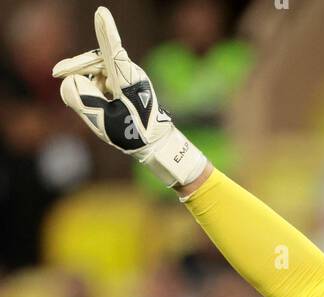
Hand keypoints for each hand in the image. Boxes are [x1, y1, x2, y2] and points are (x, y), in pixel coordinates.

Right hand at [52, 7, 205, 186]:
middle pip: (95, 59)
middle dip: (77, 68)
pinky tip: (104, 107)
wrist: (155, 144)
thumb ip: (81, 99)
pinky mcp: (127, 80)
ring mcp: (129, 74)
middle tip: (56, 73)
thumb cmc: (133, 133)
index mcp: (127, 79)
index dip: (106, 31)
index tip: (102, 12)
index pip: (112, 51)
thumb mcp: (104, 120)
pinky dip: (95, 90)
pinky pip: (102, 78)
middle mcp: (129, 71)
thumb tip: (69, 81)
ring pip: (97, 70)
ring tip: (98, 110)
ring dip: (89, 86)